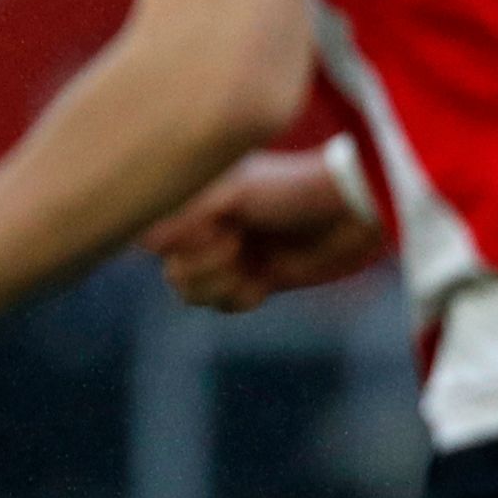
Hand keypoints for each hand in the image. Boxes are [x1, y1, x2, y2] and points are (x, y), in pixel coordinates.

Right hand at [141, 151, 385, 313]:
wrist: (354, 209)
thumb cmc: (294, 191)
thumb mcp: (232, 195)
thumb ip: (184, 215)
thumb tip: (143, 244)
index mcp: (195, 200)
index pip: (152, 237)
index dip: (179, 243)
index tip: (213, 228)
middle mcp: (206, 228)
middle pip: (172, 271)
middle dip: (206, 265)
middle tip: (241, 241)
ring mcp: (229, 255)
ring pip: (192, 293)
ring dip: (224, 284)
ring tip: (255, 263)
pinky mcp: (254, 279)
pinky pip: (223, 306)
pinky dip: (242, 297)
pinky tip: (267, 279)